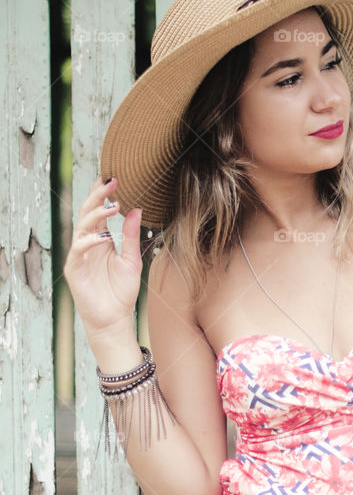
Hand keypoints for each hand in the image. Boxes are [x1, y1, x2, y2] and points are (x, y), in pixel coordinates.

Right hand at [63, 177, 143, 338]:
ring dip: (97, 214)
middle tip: (112, 181)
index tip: (114, 178)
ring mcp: (79, 255)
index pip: (99, 211)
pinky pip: (78, 250)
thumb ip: (131, 236)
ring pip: (82, 227)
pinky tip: (102, 237)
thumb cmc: (122, 290)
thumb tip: (136, 210)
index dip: (103, 195)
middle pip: (88, 213)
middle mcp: (88, 243)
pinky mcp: (74, 269)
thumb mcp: (132, 259)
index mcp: (101, 239)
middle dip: (98, 196)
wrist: (114, 317)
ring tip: (113, 205)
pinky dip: (89, 242)